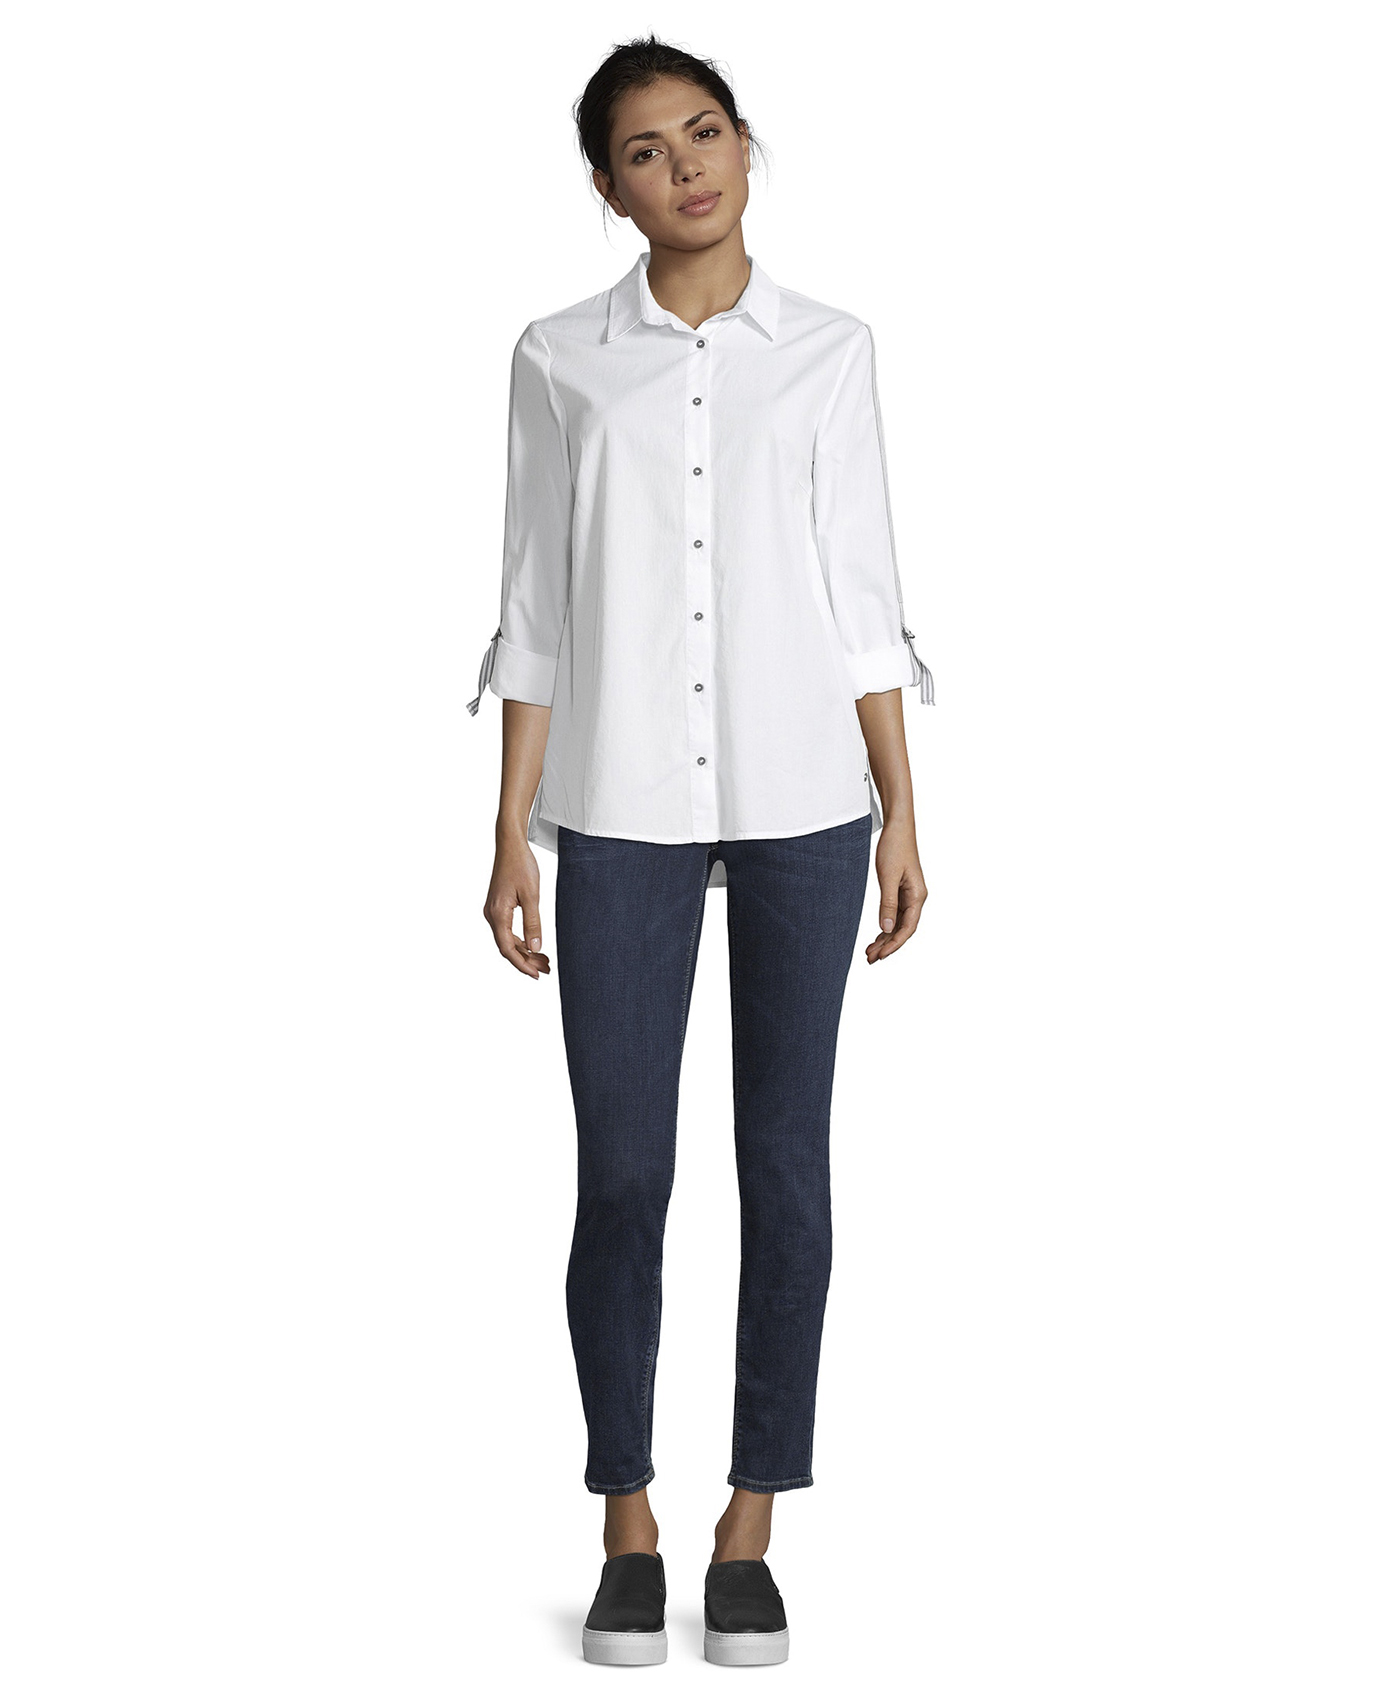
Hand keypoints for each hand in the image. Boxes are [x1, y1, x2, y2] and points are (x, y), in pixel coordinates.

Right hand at [484, 841, 551, 978]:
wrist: (510, 845)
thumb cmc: (521, 865)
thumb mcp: (532, 896)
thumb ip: (533, 923)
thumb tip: (535, 948)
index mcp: (498, 914)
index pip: (507, 948)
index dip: (521, 964)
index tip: (536, 975)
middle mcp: (491, 915)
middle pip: (506, 947)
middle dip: (526, 960)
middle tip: (546, 969)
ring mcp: (493, 911)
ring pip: (507, 940)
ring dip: (524, 951)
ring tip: (544, 960)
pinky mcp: (498, 907)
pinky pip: (507, 930)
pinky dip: (520, 940)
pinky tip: (533, 944)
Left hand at [865, 823, 926, 962]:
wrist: (898, 827)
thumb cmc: (894, 847)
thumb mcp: (888, 877)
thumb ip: (888, 904)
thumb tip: (886, 928)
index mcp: (917, 896)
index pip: (908, 928)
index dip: (894, 944)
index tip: (880, 955)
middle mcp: (916, 898)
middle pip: (903, 929)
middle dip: (887, 945)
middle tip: (870, 959)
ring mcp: (910, 895)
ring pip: (898, 924)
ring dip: (885, 938)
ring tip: (870, 952)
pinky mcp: (901, 891)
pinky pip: (895, 915)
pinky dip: (886, 926)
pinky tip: (877, 936)